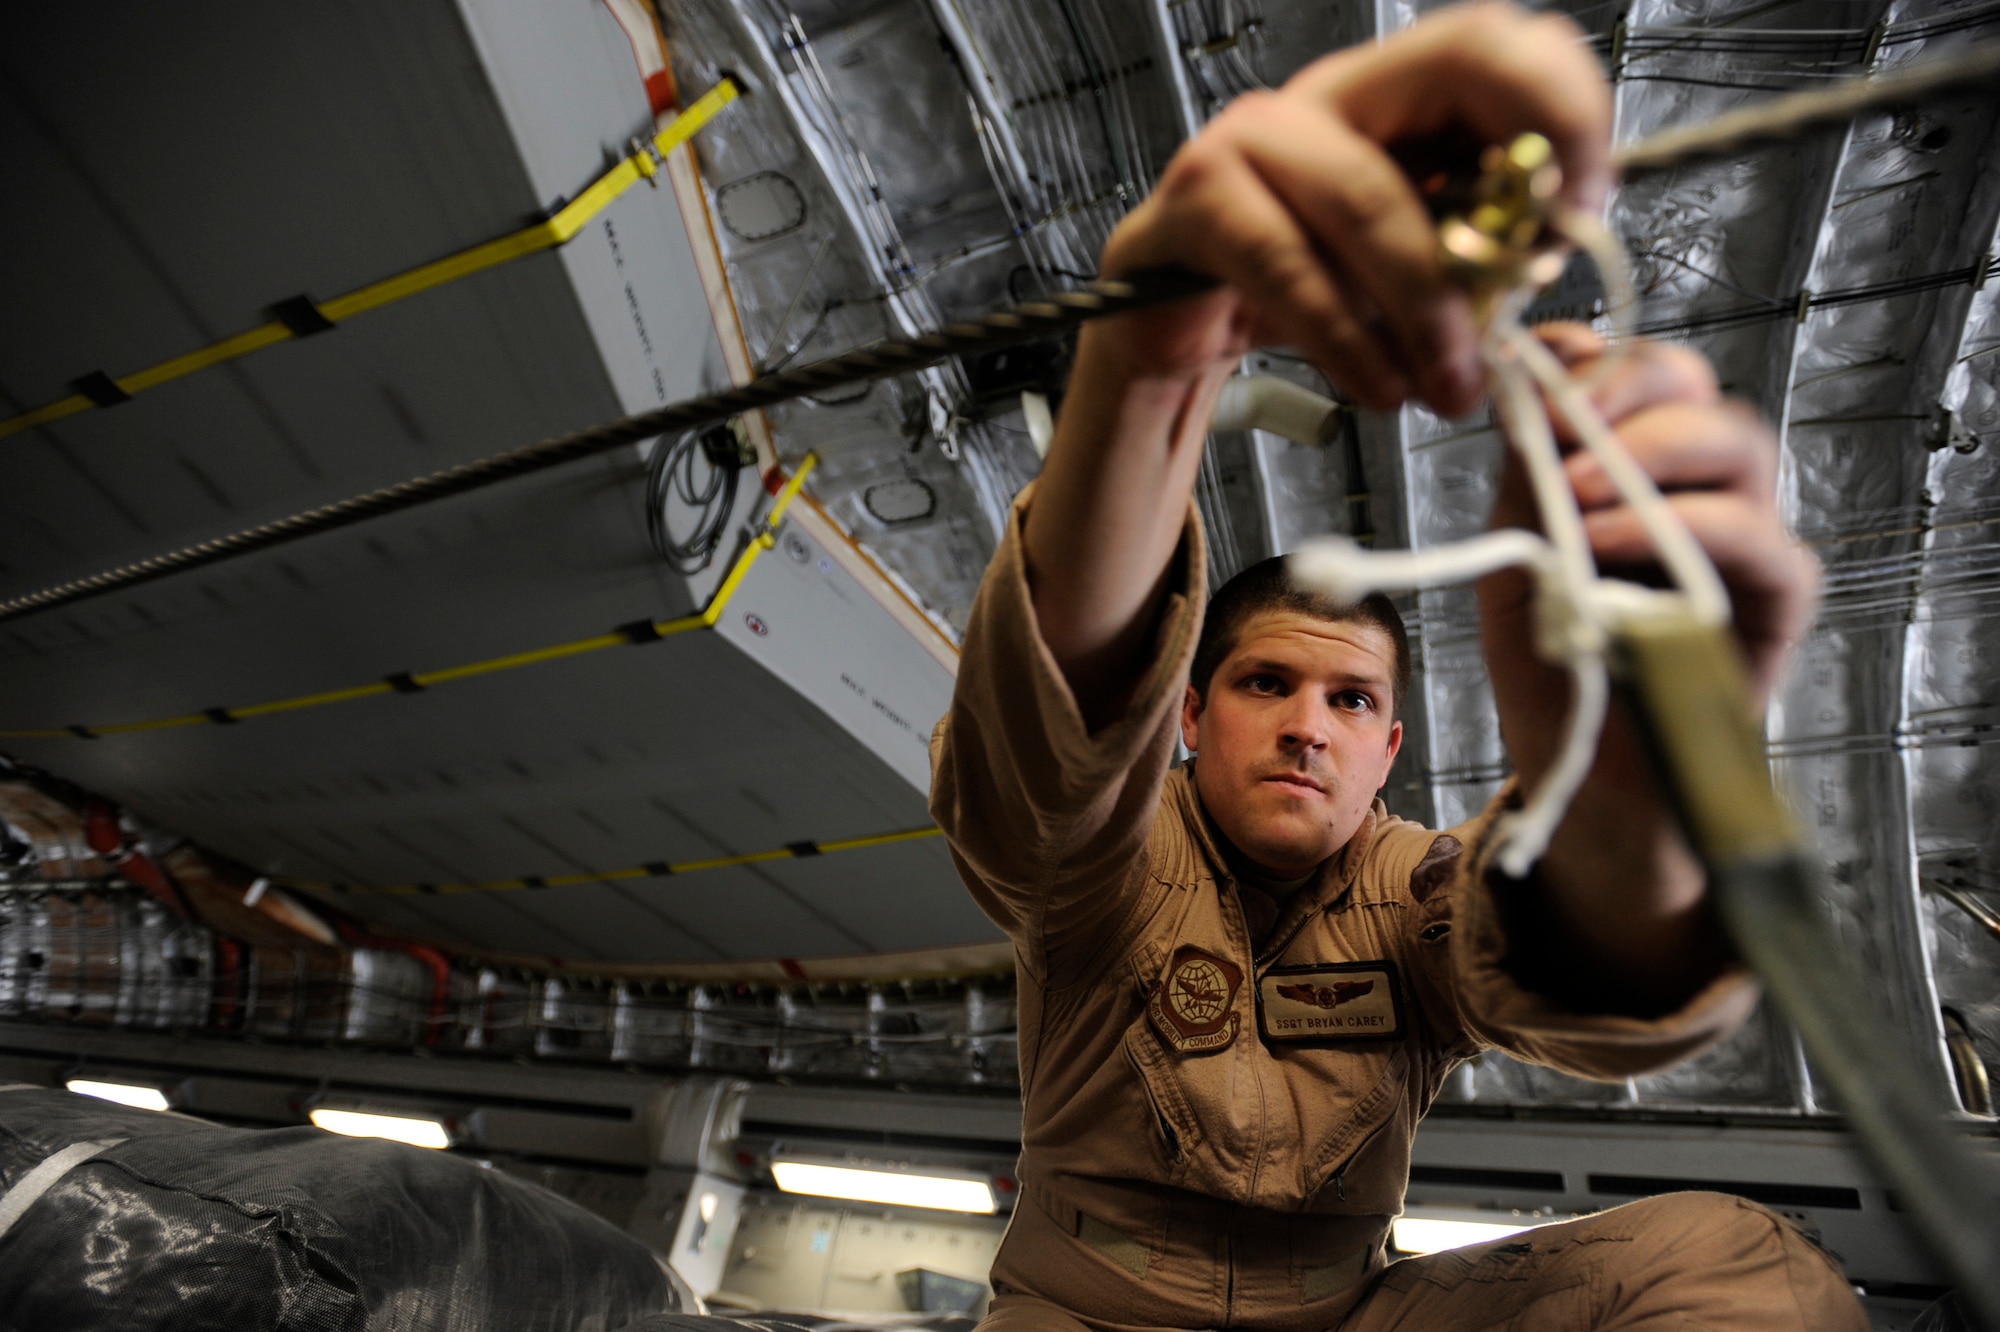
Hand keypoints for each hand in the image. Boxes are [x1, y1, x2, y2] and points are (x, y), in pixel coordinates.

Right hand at [1089, 2, 1612, 416]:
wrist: (1178, 328)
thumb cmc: (1298, 292)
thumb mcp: (1413, 271)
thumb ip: (1481, 249)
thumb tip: (1555, 251)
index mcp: (1395, 92)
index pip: (1500, 44)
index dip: (1564, 113)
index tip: (1582, 218)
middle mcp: (1330, 94)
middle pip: (1455, 65)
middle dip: (1512, 184)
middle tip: (1529, 290)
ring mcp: (1254, 136)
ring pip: (1370, 194)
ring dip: (1426, 305)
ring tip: (1449, 382)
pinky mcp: (1196, 201)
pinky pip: (1287, 265)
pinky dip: (1344, 337)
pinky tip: (1378, 383)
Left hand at [1478, 327, 1819, 1003]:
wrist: (1582, 779)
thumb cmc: (1554, 670)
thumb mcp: (1513, 563)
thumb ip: (1524, 480)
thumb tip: (1521, 386)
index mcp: (1630, 468)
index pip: (1635, 375)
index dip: (1591, 355)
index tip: (1531, 363)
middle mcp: (1696, 488)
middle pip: (1693, 387)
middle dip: (1623, 384)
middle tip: (1558, 420)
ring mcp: (1742, 538)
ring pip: (1738, 442)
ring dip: (1648, 450)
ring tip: (1567, 492)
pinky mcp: (1773, 600)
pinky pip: (1760, 537)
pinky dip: (1686, 525)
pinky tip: (1607, 545)